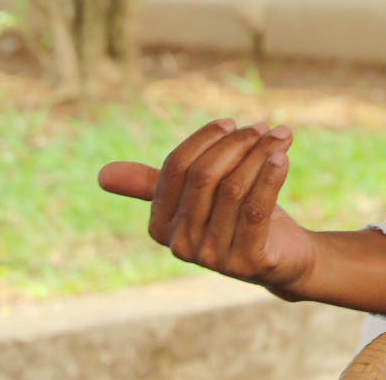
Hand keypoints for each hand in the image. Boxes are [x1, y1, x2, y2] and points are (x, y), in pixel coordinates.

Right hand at [99, 119, 316, 294]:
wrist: (285, 259)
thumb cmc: (236, 218)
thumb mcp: (198, 198)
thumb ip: (157, 183)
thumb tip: (101, 174)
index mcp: (161, 224)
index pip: (176, 168)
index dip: (204, 139)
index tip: (231, 123)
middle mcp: (181, 244)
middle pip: (204, 176)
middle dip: (236, 143)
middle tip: (263, 127)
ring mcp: (214, 257)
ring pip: (234, 189)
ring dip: (261, 154)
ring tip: (281, 135)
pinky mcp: (249, 262)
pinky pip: (255, 211)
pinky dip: (270, 178)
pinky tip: (282, 157)